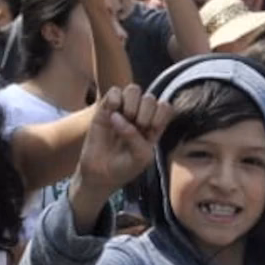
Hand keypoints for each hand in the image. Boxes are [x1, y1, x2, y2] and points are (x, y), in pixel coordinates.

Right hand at [75, 86, 173, 202]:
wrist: (99, 174)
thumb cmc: (125, 167)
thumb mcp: (140, 157)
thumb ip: (136, 137)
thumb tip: (117, 116)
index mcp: (154, 125)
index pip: (165, 107)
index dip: (160, 114)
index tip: (150, 131)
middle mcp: (140, 114)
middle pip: (150, 98)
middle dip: (144, 113)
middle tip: (135, 128)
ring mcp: (123, 110)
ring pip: (134, 89)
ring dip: (131, 104)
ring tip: (124, 119)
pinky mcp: (105, 108)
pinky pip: (114, 91)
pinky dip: (115, 99)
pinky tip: (111, 112)